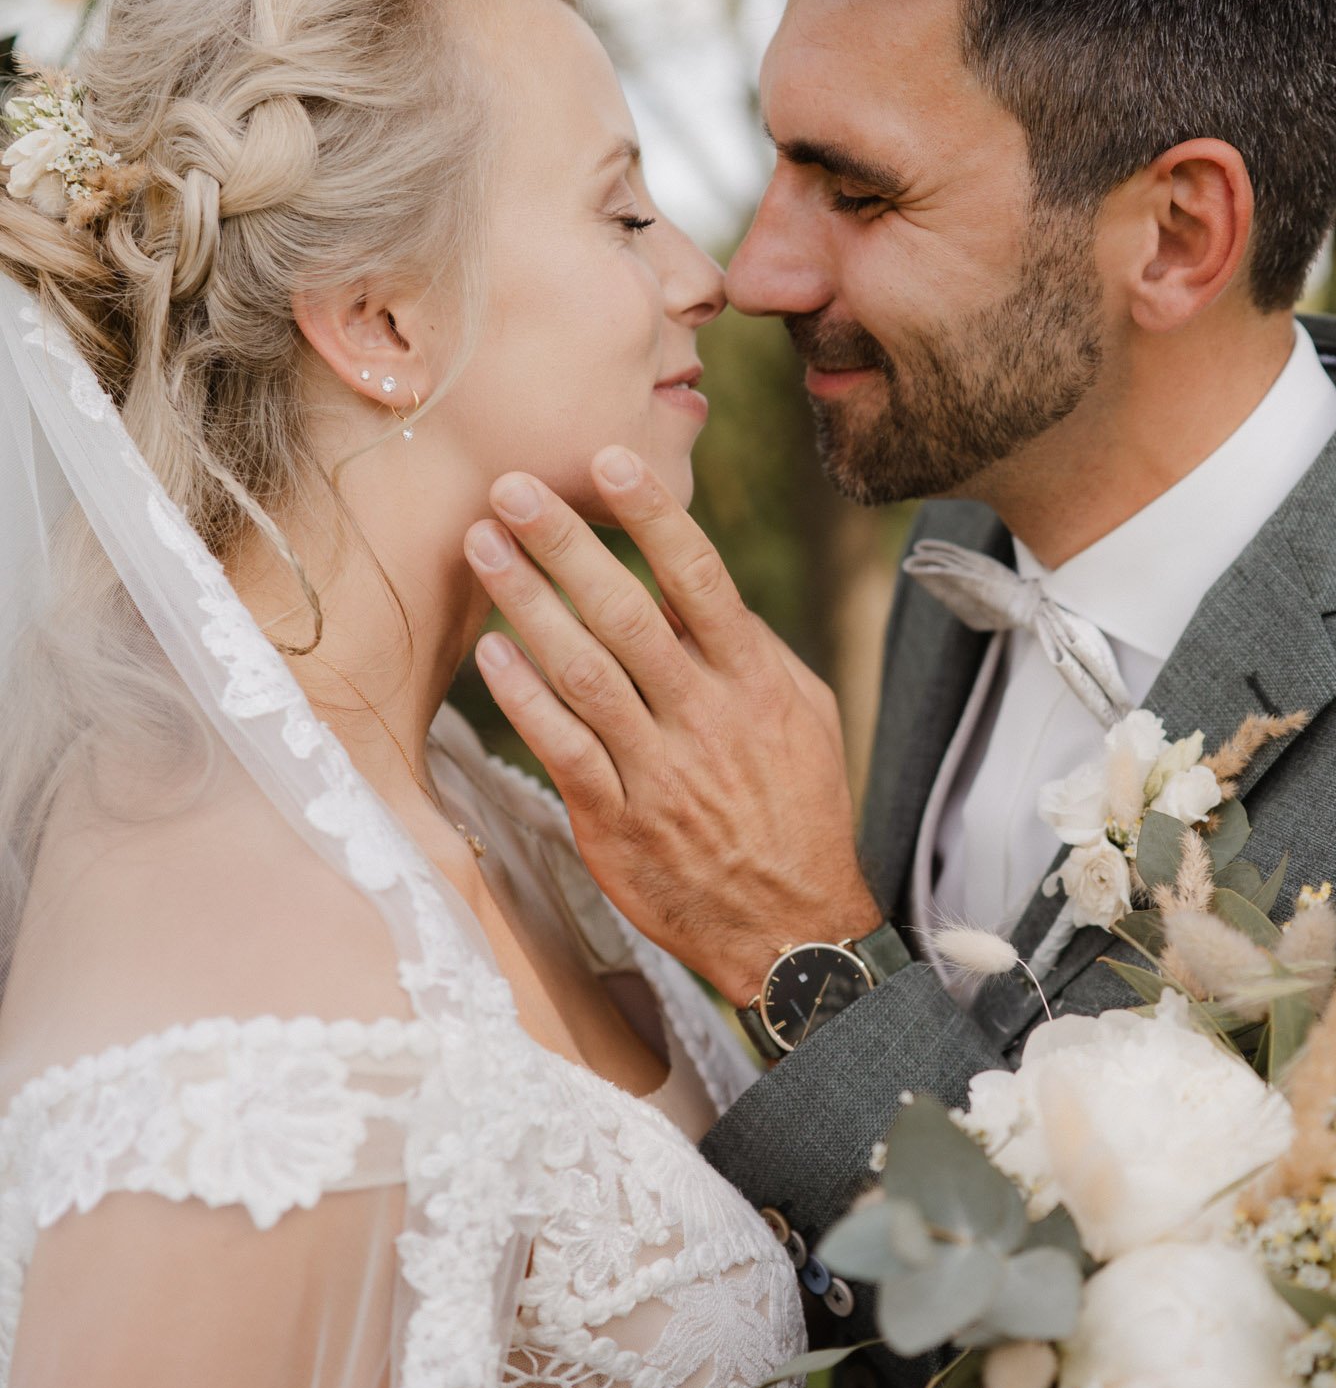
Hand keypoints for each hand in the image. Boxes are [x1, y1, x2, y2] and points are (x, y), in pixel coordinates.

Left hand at [466, 452, 880, 1004]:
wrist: (792, 928)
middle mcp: (706, 717)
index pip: (699, 579)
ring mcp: (659, 771)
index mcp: (755, 682)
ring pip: (583, 671)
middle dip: (564, 543)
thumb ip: (749, 650)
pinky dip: (523, 696)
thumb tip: (691, 589)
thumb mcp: (802, 716)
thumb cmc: (797, 810)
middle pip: (625, 612)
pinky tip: (490, 651)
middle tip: (512, 487)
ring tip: (482, 547)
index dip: (652, 516)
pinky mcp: (616, 821)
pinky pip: (562, 747)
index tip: (608, 459)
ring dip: (527, 602)